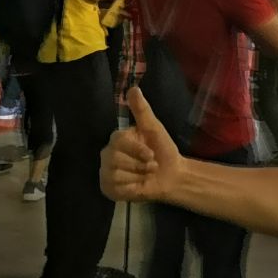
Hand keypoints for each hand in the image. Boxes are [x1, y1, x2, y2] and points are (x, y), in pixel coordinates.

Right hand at [102, 86, 183, 202]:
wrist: (171, 175)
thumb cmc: (162, 150)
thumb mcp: (154, 128)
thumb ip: (142, 110)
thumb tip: (134, 88)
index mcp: (118, 139)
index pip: (118, 141)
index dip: (136, 149)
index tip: (150, 154)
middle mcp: (108, 154)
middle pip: (114, 159)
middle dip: (138, 164)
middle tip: (151, 165)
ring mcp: (106, 172)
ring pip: (115, 175)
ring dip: (137, 176)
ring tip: (145, 175)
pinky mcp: (108, 189)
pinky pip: (115, 189)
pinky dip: (131, 188)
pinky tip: (138, 185)